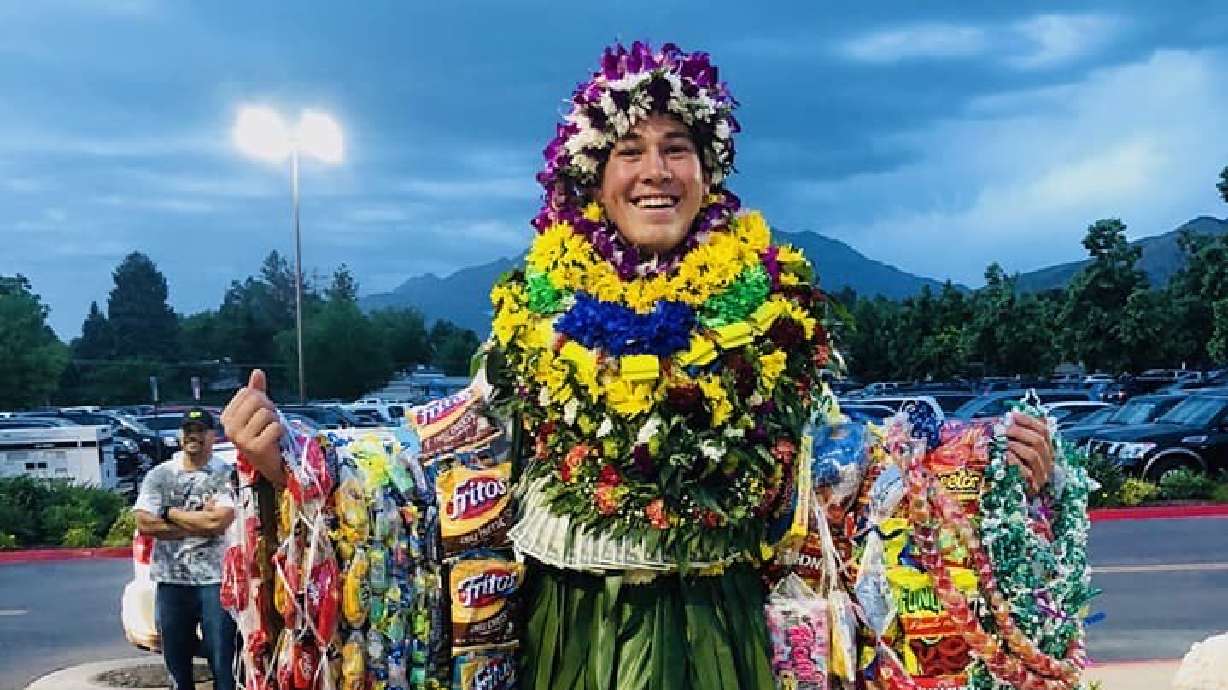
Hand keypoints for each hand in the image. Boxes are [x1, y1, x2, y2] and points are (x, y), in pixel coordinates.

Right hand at [221, 369, 285, 486]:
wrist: (269, 461)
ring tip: (271, 431)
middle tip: (269, 422)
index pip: (247, 393)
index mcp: (227, 416)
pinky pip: (275, 427)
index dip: (260, 399)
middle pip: (256, 401)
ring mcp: (240, 439)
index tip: (261, 413)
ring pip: (266, 414)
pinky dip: (280, 431)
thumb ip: (256, 391)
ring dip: (275, 421)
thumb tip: (257, 372)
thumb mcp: (258, 410)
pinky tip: (275, 439)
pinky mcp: (255, 448)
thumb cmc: (262, 432)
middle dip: (269, 408)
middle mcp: (229, 428)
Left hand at [1004, 411, 1052, 493]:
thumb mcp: (1015, 448)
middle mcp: (1048, 462)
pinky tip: (1005, 455)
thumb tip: (1013, 415)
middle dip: (1020, 432)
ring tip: (1003, 443)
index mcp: (1047, 450)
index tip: (1013, 415)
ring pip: (1033, 455)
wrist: (1008, 496)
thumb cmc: (1011, 467)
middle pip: (1039, 441)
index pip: (1044, 431)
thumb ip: (1018, 434)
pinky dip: (1014, 461)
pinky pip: (1025, 472)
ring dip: (1016, 445)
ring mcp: (1041, 475)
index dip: (1029, 420)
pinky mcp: (1032, 487)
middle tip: (1004, 429)